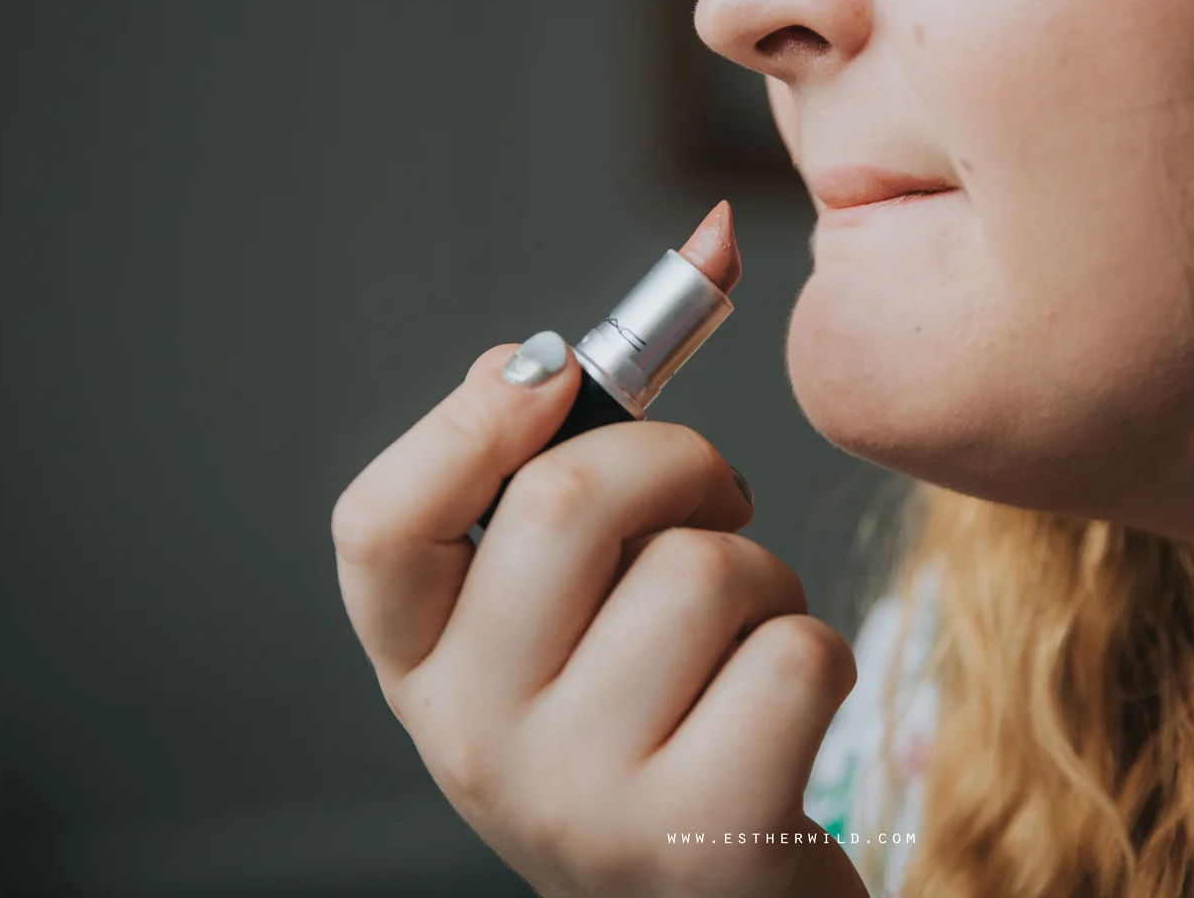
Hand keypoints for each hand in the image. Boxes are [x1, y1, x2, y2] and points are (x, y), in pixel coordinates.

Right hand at [332, 338, 866, 897]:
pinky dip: (814, 647)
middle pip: (565, 502)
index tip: (547, 369)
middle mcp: (473, 740)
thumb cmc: (648, 728)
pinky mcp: (699, 835)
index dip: (462, 424)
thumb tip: (529, 358)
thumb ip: (540, 497)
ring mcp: (578, 797)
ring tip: (743, 636)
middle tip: (714, 495)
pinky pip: (791, 653)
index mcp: (424, 672)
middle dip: (678, 459)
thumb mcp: (562, 629)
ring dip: (761, 573)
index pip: (378, 527)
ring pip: (702, 569)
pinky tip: (784, 705)